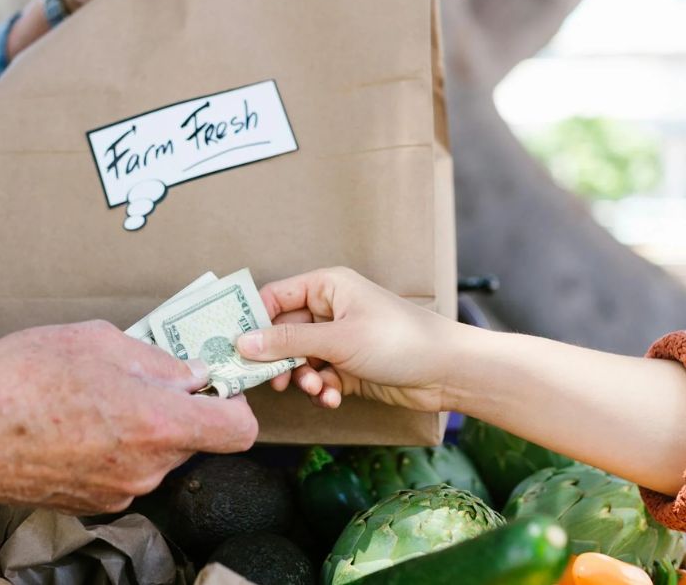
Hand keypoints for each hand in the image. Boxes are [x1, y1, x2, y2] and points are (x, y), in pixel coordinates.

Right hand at [0, 321, 256, 513]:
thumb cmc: (19, 379)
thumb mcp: (97, 341)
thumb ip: (157, 360)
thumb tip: (190, 373)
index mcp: (159, 423)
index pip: (238, 430)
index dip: (235, 404)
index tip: (217, 385)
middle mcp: (146, 468)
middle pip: (193, 439)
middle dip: (177, 407)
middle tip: (137, 376)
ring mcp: (118, 491)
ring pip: (155, 454)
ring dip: (141, 426)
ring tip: (93, 397)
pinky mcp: (90, 504)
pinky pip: (123, 470)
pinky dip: (112, 448)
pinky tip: (73, 424)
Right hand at [237, 267, 460, 413]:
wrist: (447, 372)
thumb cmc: (399, 340)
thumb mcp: (338, 339)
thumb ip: (288, 341)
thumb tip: (243, 343)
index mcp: (327, 286)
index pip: (275, 297)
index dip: (255, 321)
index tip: (238, 348)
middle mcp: (331, 309)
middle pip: (284, 333)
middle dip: (282, 360)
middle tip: (277, 381)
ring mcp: (340, 339)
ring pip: (300, 360)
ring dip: (304, 379)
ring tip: (319, 390)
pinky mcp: (349, 366)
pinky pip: (320, 378)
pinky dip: (323, 390)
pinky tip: (334, 398)